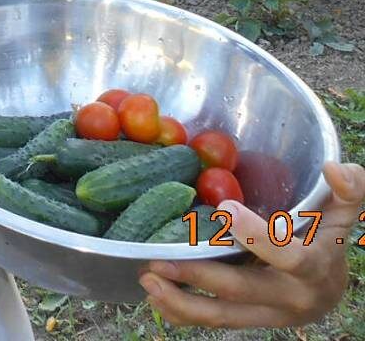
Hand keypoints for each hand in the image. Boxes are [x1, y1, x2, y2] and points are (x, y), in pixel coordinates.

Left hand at [139, 161, 364, 327]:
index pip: (289, 257)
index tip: (226, 210)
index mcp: (314, 268)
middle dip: (200, 277)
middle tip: (159, 259)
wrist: (329, 289)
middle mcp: (290, 298)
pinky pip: (215, 322)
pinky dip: (183, 314)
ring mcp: (267, 314)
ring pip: (224, 316)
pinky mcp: (248, 319)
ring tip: (148, 280)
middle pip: (242, 291)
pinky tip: (156, 298)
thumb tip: (334, 169)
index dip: (259, 237)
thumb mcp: (343, 213)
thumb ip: (349, 190)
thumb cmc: (329, 239)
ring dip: (182, 302)